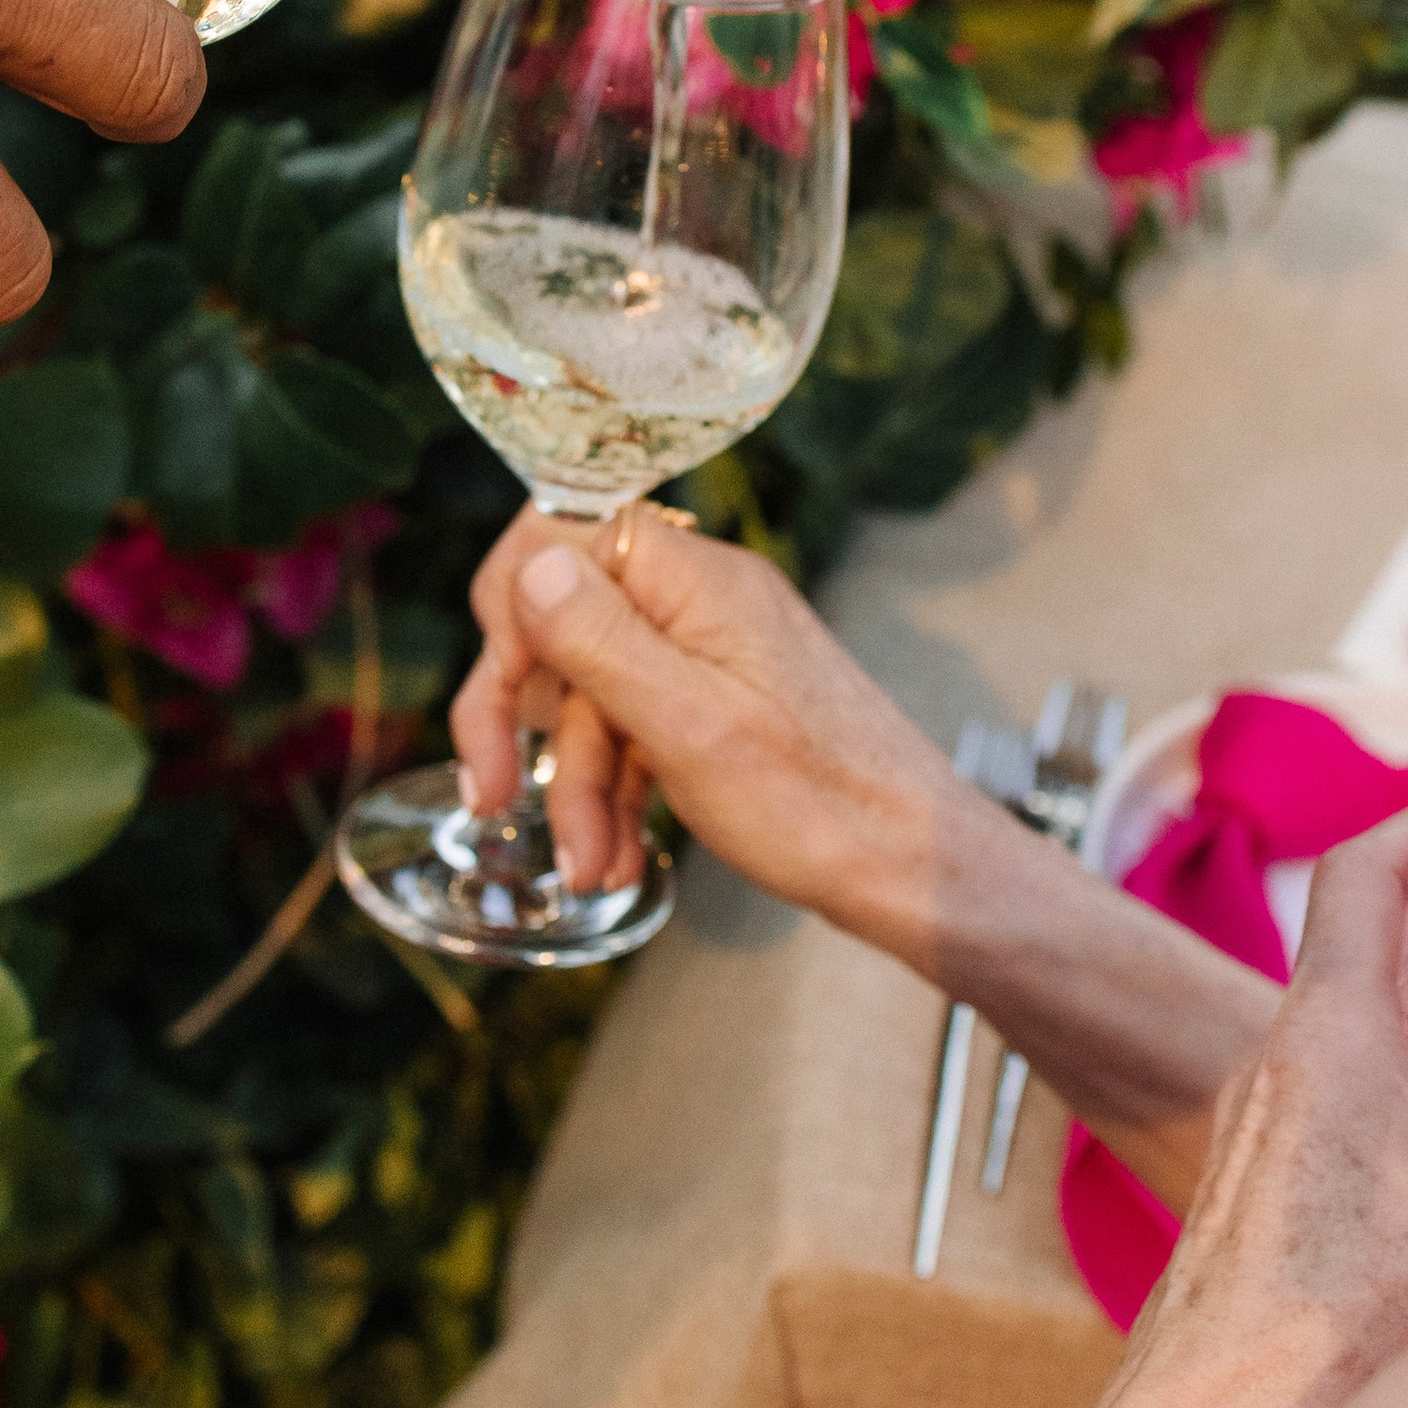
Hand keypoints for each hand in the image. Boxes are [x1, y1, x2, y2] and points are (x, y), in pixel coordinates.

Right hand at [449, 505, 953, 918]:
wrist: (911, 869)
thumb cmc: (818, 804)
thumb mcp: (688, 728)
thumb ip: (602, 641)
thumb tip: (531, 563)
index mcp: (694, 578)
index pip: (559, 537)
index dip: (513, 615)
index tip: (500, 703)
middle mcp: (702, 597)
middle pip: (566, 627)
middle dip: (530, 725)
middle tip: (496, 799)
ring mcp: (714, 650)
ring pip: (598, 694)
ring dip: (579, 785)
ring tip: (591, 869)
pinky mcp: (724, 701)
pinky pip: (639, 728)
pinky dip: (619, 793)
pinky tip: (617, 859)